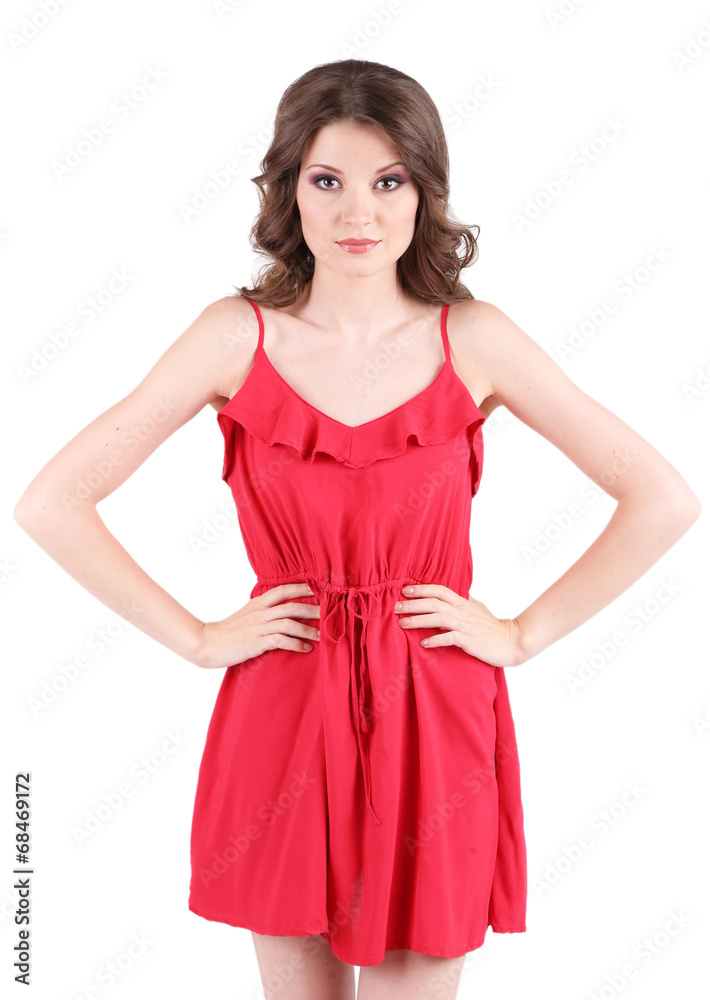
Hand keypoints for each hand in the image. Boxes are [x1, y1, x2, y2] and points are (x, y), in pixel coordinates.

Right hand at [194, 582, 319, 668]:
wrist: (208, 643)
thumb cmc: (229, 631)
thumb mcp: (247, 614)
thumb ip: (264, 610)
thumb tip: (283, 609)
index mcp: (258, 603)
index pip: (283, 590)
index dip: (302, 588)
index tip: (319, 588)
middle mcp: (260, 612)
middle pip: (292, 606)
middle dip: (313, 609)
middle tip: (329, 613)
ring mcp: (258, 627)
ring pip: (290, 623)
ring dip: (308, 629)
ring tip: (322, 635)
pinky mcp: (257, 642)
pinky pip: (281, 640)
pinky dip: (297, 644)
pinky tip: (306, 649)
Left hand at [394, 582, 526, 666]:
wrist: (512, 642)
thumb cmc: (494, 627)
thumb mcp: (479, 609)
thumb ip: (466, 601)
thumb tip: (459, 592)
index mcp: (463, 603)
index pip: (440, 590)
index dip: (422, 589)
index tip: (404, 590)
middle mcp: (462, 612)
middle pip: (434, 603)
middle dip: (413, 604)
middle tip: (395, 607)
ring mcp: (466, 626)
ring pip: (438, 618)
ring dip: (418, 620)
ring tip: (402, 623)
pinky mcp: (470, 641)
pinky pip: (450, 638)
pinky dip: (436, 640)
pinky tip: (423, 644)